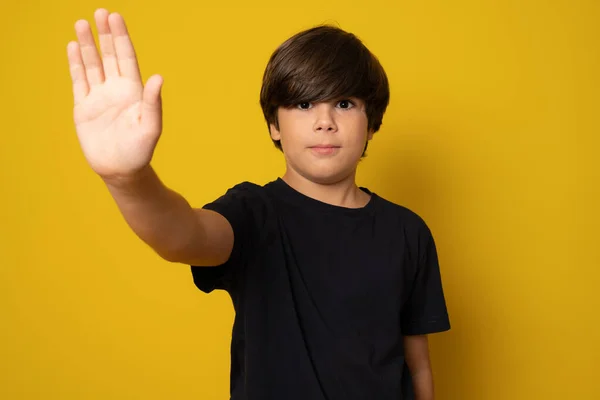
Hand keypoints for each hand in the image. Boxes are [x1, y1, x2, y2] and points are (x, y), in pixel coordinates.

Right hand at [67, 9, 163, 180]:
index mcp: (134, 91)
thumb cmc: (140, 150)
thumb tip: (158, 77)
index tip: (115, 17)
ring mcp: (99, 97)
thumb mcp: (150, 126)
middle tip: (100, 12)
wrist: (121, 170)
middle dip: (105, 34)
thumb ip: (153, 102)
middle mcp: (116, 89)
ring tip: (81, 23)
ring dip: (88, 45)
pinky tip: (73, 48)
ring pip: (93, 64)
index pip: (126, 57)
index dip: (121, 37)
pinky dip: (76, 64)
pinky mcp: (84, 107)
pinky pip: (79, 81)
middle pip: (109, 55)